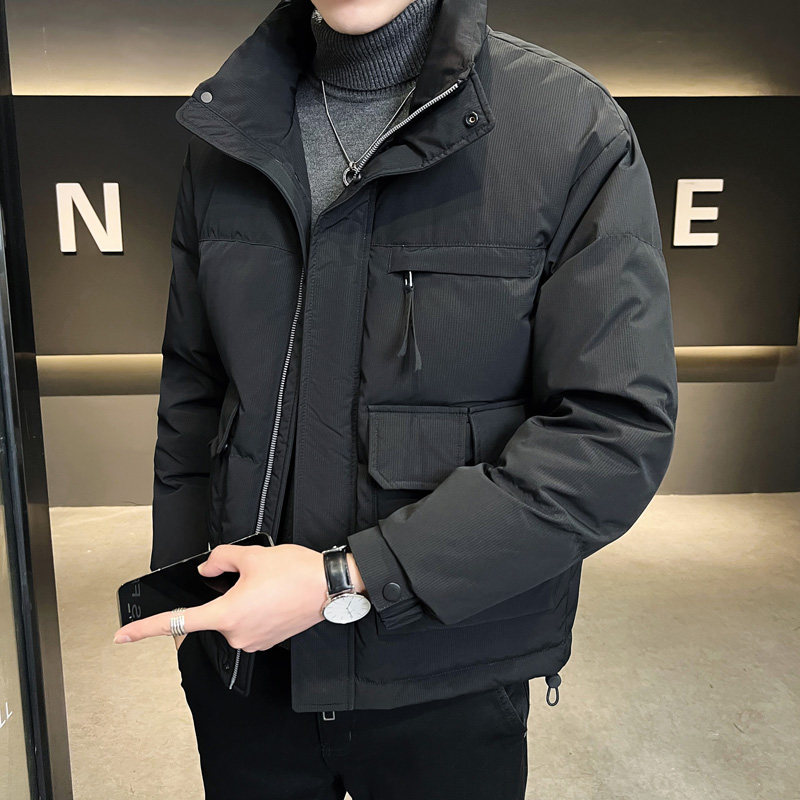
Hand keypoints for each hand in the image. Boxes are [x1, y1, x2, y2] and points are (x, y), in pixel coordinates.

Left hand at [113, 543, 364, 650]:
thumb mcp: (253, 555)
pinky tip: (275, 595)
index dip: (146, 629)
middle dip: (225, 594)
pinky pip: (249, 624)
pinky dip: (255, 610)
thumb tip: (206, 570)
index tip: (122, 637)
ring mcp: (253, 641)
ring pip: (232, 617)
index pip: (179, 622)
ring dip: (242, 602)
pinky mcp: (266, 642)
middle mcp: (237, 634)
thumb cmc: (295, 571)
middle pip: (214, 613)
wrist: (329, 586)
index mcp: (227, 614)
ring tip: (271, 585)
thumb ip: (221, 560)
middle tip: (254, 576)